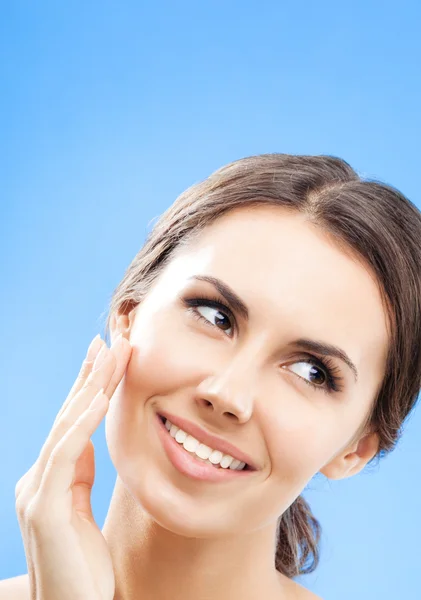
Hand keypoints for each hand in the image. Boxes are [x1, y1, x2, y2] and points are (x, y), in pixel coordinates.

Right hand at [14, 333, 131, 599]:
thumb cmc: (83, 570)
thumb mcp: (83, 512)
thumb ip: (79, 477)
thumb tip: (86, 443)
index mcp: (50, 480)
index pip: (73, 423)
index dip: (88, 388)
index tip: (106, 357)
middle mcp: (37, 480)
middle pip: (68, 417)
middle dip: (90, 376)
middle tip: (108, 340)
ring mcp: (36, 493)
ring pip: (66, 427)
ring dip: (90, 387)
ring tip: (109, 354)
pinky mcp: (42, 508)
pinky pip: (65, 454)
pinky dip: (82, 421)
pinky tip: (99, 396)